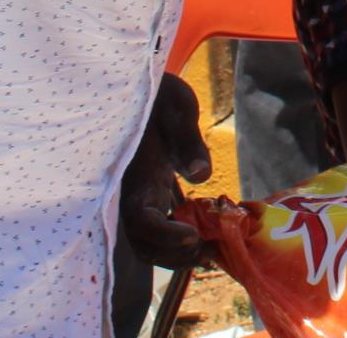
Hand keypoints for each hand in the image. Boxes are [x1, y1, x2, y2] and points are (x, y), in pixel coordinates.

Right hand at [119, 73, 211, 267]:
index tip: (193, 235)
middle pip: (143, 243)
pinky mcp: (147, 197)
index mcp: (135, 174)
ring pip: (148, 243)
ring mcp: (137, 198)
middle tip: (213, 252)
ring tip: (215, 249)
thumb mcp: (176, 108)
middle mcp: (130, 194)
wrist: (138, 91)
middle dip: (176, 255)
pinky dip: (178, 240)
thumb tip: (200, 174)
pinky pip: (156, 230)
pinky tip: (206, 232)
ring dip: (178, 253)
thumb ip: (187, 141)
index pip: (141, 220)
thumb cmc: (157, 95)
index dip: (165, 235)